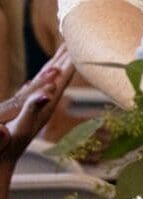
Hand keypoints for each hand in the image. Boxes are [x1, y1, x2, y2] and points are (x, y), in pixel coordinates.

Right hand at [0, 47, 74, 168]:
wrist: (2, 162)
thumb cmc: (8, 148)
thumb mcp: (21, 127)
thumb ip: (32, 108)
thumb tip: (48, 92)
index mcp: (45, 105)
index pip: (62, 78)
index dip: (70, 61)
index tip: (79, 42)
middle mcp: (44, 104)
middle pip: (60, 76)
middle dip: (68, 57)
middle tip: (77, 36)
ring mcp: (37, 107)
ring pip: (50, 80)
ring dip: (57, 63)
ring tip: (65, 48)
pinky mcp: (27, 110)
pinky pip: (38, 87)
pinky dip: (43, 76)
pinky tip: (46, 73)